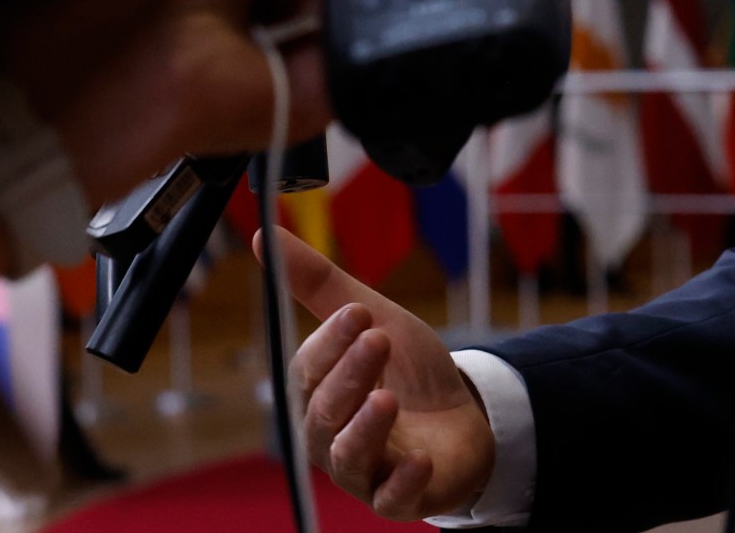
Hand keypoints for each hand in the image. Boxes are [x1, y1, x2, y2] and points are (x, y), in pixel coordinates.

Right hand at [279, 232, 497, 519]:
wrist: (466, 416)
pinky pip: (392, 498)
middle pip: (324, 412)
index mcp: (319, 392)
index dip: (330, 342)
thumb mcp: (375, 319)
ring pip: (348, 455)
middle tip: (378, 339)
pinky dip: (403, 481)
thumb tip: (267, 235)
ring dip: (365, 427)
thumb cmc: (409, 371)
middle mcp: (331, 434)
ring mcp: (365, 469)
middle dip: (348, 376)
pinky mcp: (400, 495)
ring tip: (386, 398)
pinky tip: (419, 459)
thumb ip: (320, 284)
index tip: (359, 312)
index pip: (309, 369)